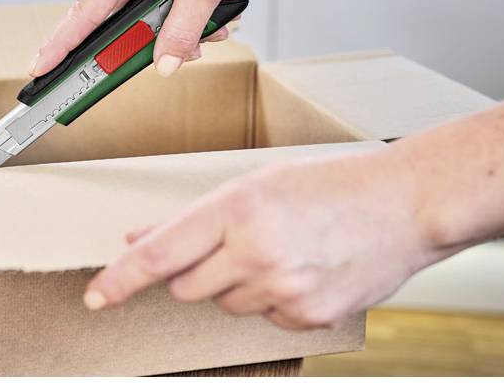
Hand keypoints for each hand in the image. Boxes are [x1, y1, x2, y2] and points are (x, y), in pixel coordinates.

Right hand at [29, 0, 260, 77]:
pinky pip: (166, 9)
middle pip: (117, 21)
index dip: (62, 43)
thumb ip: (184, 27)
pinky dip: (188, 22)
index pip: (86, 10)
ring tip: (208, 30)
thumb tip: (164, 63)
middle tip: (155, 63)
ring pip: (147, 19)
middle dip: (145, 45)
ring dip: (177, 33)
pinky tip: (213, 20)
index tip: (41, 66)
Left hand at [82, 148, 450, 329]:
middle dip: (197, 270)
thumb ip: (192, 219)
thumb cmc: (332, 184)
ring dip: (237, 284)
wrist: (406, 205)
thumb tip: (139, 237)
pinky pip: (264, 319)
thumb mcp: (257, 185)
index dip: (120, 278)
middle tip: (236, 244)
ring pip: (225, 304)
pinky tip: (301, 270)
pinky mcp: (307, 316)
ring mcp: (284, 290)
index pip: (160, 254)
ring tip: (281, 251)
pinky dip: (272, 301)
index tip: (96, 297)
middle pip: (186, 286)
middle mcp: (256, 252)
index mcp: (238, 207)